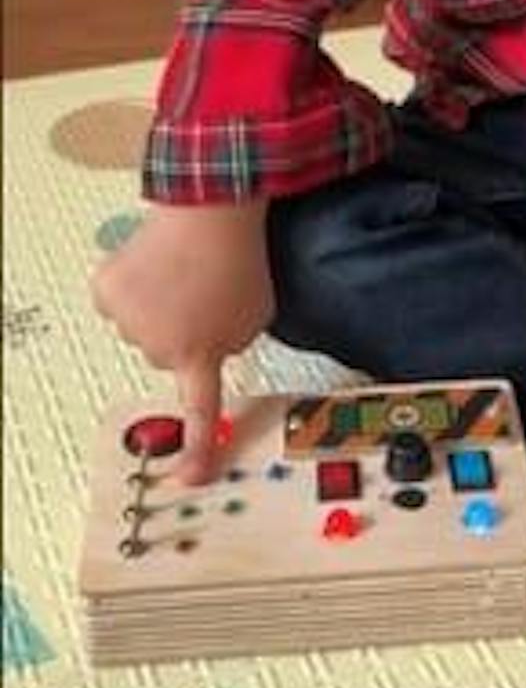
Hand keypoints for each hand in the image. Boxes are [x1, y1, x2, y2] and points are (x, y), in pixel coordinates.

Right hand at [91, 202, 273, 482]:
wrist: (211, 210)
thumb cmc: (241, 259)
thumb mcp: (257, 315)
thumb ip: (234, 344)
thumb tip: (213, 350)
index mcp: (200, 356)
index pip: (200, 412)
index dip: (196, 449)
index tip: (190, 477)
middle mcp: (158, 347)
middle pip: (166, 354)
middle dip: (183, 332)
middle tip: (205, 294)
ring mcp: (128, 319)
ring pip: (140, 328)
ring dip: (157, 308)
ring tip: (183, 272)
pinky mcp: (107, 290)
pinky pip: (117, 300)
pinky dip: (131, 286)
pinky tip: (154, 265)